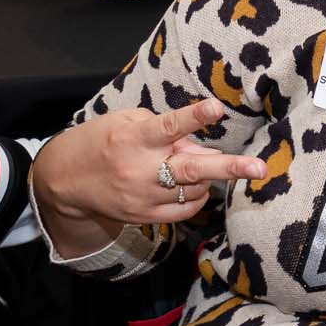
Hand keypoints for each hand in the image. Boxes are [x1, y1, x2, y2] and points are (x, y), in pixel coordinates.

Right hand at [31, 97, 265, 253]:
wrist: (66, 180)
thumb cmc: (102, 141)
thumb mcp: (128, 123)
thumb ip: (168, 132)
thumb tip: (205, 149)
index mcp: (133, 138)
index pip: (169, 126)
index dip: (194, 117)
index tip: (216, 108)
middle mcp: (140, 169)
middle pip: (190, 169)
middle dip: (228, 168)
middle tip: (258, 168)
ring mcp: (143, 197)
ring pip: (193, 189)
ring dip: (207, 176)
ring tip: (202, 165)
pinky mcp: (145, 217)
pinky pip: (185, 209)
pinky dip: (197, 196)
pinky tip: (194, 185)